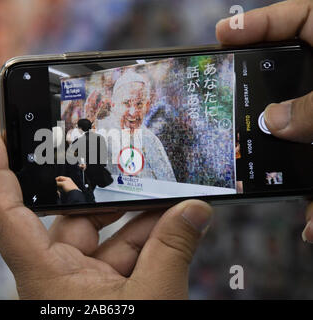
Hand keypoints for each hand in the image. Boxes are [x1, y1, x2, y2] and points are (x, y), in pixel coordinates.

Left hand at [0, 130, 212, 298]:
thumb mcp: (152, 300)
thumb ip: (172, 250)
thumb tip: (195, 210)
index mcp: (44, 277)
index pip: (5, 216)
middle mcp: (54, 275)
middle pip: (71, 218)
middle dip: (104, 193)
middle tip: (124, 162)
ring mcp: (78, 283)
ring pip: (102, 236)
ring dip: (135, 218)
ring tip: (167, 195)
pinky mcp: (100, 291)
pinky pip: (119, 254)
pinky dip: (145, 240)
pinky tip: (172, 223)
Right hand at [216, 0, 312, 242]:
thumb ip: (312, 108)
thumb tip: (273, 120)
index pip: (298, 18)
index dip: (255, 23)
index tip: (222, 36)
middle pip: (288, 85)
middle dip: (259, 108)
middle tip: (223, 113)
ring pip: (302, 139)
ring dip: (286, 170)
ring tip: (258, 186)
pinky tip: (311, 226)